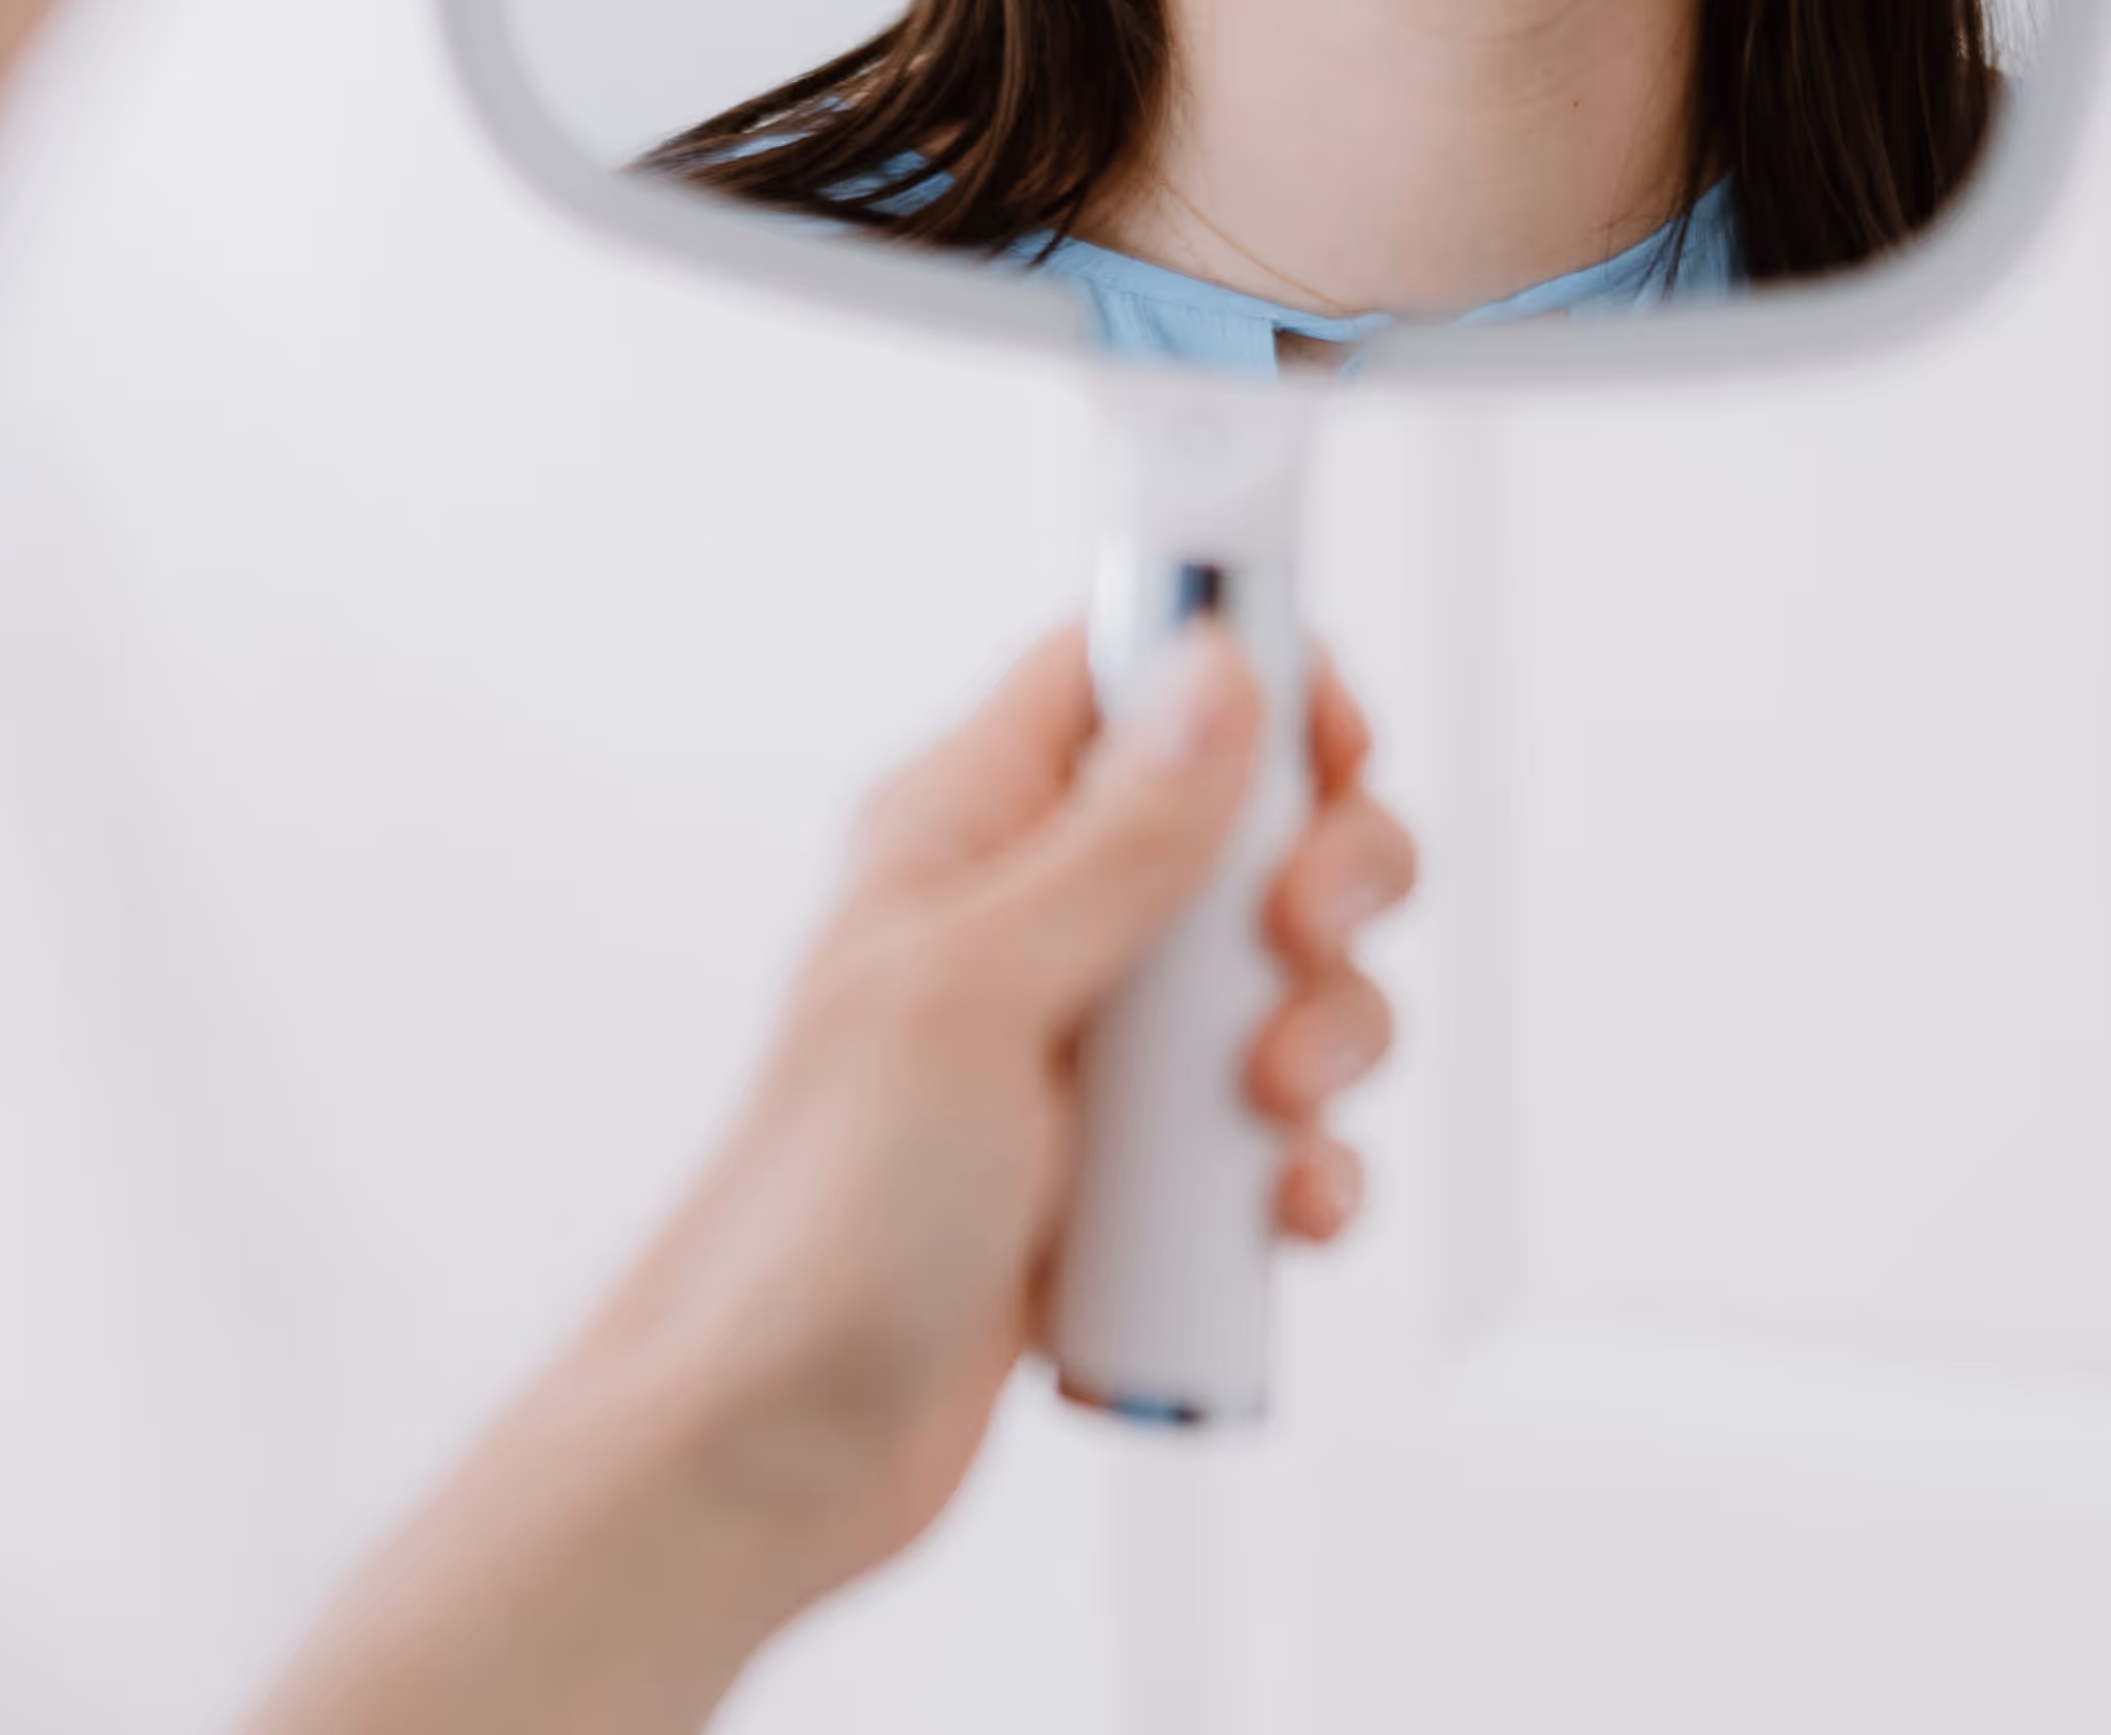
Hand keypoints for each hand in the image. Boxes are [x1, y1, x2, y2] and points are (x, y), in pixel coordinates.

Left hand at [251, 625, 1422, 1734]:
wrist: (777, 1445)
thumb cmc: (821, 1220)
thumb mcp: (973, 995)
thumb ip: (1112, 840)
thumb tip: (1215, 667)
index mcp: (969, 826)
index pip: (1132, 665)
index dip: (1253, 670)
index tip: (1333, 747)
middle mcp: (1035, 917)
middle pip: (1248, 821)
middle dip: (1322, 882)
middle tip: (1298, 949)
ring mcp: (1087, 1047)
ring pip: (1281, 981)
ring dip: (1325, 1035)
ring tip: (1268, 1112)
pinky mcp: (1130, 1170)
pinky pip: (1271, 1130)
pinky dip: (1307, 1162)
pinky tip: (1287, 1214)